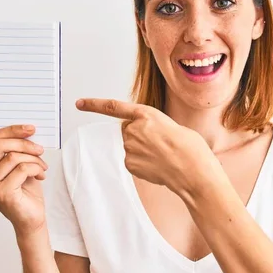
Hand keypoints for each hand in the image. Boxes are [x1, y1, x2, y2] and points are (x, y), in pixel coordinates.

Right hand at [0, 125, 48, 237]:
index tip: (30, 128)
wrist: (30, 218)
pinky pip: (23, 169)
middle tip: (39, 148)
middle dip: (23, 143)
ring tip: (42, 167)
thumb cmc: (25, 191)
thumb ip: (15, 150)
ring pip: (13, 156)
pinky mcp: (2, 193)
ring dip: (34, 159)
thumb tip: (25, 130)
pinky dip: (37, 168)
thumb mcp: (19, 165)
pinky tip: (41, 176)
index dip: (11, 130)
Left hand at [76, 98, 216, 194]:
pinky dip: (143, 164)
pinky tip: (157, 165)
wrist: (192, 169)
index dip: (94, 104)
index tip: (79, 103)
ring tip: (163, 156)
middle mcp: (133, 129)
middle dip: (140, 136)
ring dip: (143, 150)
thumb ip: (153, 127)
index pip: (113, 107)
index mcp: (147, 114)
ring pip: (131, 147)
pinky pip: (132, 161)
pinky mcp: (129, 163)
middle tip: (160, 144)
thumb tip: (146, 139)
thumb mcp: (172, 126)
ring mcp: (129, 147)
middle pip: (129, 131)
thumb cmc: (189, 147)